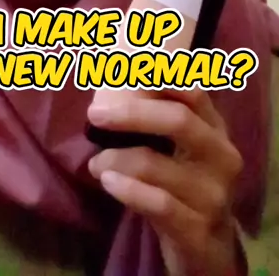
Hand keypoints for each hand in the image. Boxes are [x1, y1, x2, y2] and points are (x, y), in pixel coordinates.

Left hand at [87, 88, 243, 275]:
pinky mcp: (198, 228)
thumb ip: (156, 118)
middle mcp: (221, 157)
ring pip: (155, 165)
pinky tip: (108, 181)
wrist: (208, 245)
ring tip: (95, 164)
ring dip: (115, 159)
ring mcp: (213, 194)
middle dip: (131, 114)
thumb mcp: (179, 149)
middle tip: (95, 114)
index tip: (128, 71)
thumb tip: (110, 80)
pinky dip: (127, 189)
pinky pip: (157, 203)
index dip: (162, 78)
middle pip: (179, 120)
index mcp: (215, 129)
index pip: (194, 93)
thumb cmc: (183, 183)